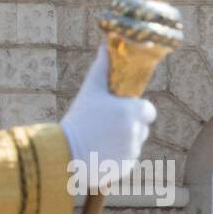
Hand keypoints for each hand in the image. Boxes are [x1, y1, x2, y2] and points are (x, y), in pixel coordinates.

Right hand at [60, 46, 157, 189]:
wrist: (64, 153)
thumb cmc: (79, 118)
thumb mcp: (90, 90)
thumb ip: (102, 67)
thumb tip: (106, 45)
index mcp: (131, 112)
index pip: (148, 110)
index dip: (137, 109)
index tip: (123, 110)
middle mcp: (135, 132)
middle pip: (141, 127)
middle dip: (129, 125)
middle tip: (107, 125)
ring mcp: (131, 152)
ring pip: (134, 144)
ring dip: (123, 142)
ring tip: (100, 139)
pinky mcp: (126, 168)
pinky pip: (127, 159)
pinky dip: (117, 157)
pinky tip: (100, 152)